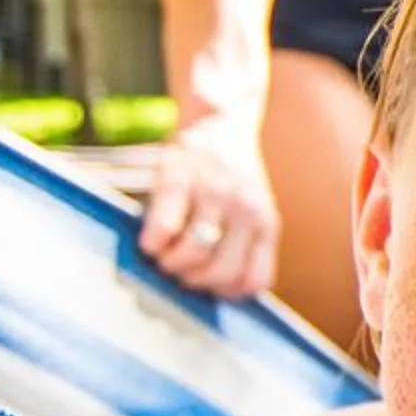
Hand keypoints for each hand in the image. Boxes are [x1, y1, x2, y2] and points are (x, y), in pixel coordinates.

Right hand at [139, 120, 280, 300]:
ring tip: (163, 255)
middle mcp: (245, 209)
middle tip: (179, 270)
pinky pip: (165, 226)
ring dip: (170, 264)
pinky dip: (153, 242)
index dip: (226, 292)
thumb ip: (247, 246)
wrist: (220, 122)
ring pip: (192, 252)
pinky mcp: (179, 176)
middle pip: (219, 272)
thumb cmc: (231, 180)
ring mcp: (213, 192)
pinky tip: (150, 240)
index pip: (254, 281)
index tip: (208, 285)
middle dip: (192, 280)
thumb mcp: (254, 212)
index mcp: (265, 224)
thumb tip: (223, 293)